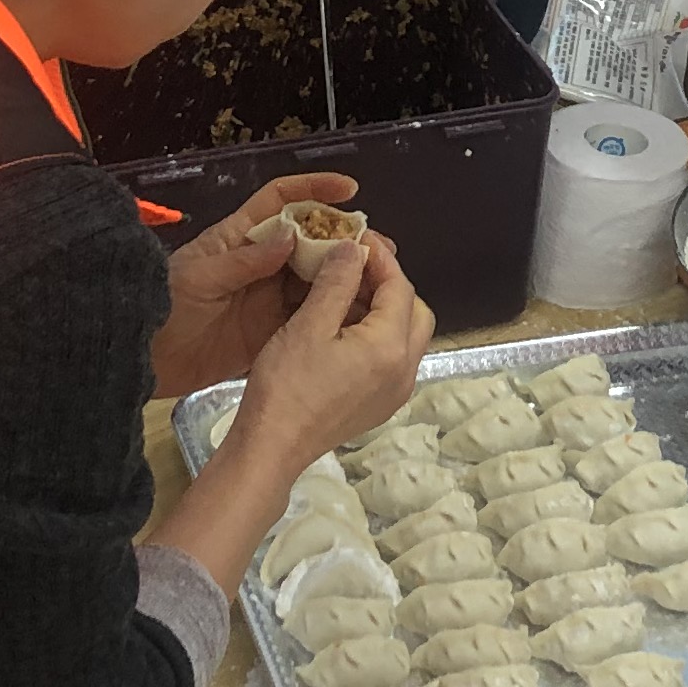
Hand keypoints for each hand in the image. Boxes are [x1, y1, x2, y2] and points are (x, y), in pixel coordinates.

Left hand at [148, 170, 360, 398]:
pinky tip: (358, 316)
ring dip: (344, 277)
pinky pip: (307, 317)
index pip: (281, 200)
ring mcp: (267, 297)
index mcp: (240, 236)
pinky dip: (332, 314)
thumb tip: (293, 237)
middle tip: (378, 248)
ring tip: (379, 281)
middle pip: (309, 241)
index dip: (314, 189)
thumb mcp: (201, 277)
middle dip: (343, 240)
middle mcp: (260, 262)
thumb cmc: (165, 306)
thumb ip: (246, 260)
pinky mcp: (270, 331)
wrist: (143, 357)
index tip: (349, 190)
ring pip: (315, 280)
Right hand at [232, 236, 437, 462]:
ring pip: (406, 336)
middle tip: (355, 268)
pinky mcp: (379, 405)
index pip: (400, 288)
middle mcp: (404, 371)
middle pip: (415, 312)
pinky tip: (342, 329)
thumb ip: (337, 282)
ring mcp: (395, 392)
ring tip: (344, 294)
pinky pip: (392, 360)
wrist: (272, 447)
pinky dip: (377, 337)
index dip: (379, 258)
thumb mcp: (309, 325)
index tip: (357, 239)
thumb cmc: (286, 387)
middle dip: (390, 285)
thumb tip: (353, 250)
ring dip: (383, 310)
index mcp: (391, 347)